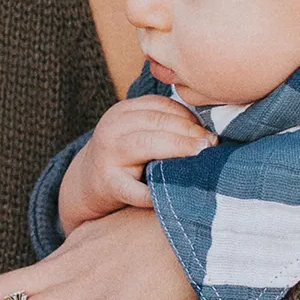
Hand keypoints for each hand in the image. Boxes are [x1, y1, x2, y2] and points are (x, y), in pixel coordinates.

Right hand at [58, 95, 214, 232]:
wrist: (87, 184)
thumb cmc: (125, 158)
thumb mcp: (137, 132)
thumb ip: (164, 125)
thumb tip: (209, 132)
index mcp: (122, 112)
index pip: (161, 105)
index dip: (189, 117)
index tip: (208, 131)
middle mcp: (112, 128)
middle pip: (157, 122)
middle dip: (189, 132)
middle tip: (212, 144)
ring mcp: (107, 155)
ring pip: (146, 144)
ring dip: (178, 149)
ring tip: (201, 157)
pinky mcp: (107, 183)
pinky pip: (134, 188)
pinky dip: (154, 192)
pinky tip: (175, 194)